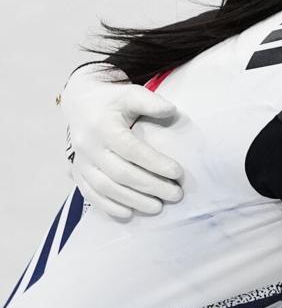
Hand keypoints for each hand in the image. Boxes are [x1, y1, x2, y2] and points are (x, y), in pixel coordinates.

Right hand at [64, 65, 185, 218]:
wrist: (80, 102)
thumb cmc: (113, 100)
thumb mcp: (130, 94)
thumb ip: (150, 101)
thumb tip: (171, 111)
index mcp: (102, 126)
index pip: (131, 149)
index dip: (155, 163)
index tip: (178, 173)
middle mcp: (87, 145)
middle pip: (120, 172)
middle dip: (150, 186)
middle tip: (176, 194)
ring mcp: (81, 160)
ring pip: (105, 187)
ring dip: (132, 200)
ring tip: (158, 207)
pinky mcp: (77, 171)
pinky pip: (90, 193)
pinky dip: (108, 206)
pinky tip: (129, 213)